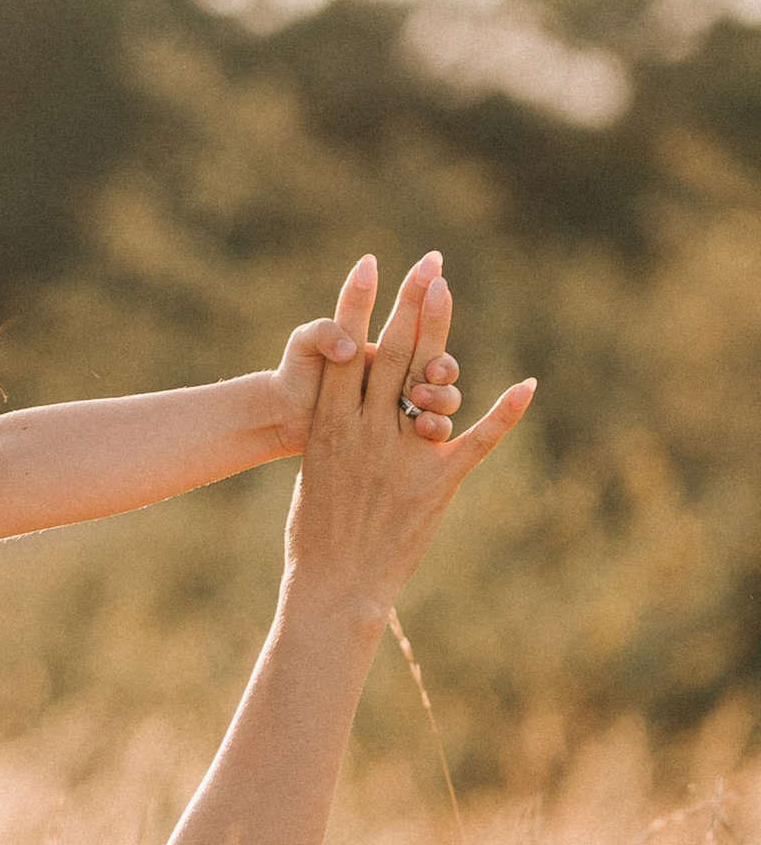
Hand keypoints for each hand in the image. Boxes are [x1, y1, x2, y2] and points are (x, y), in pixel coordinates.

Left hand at [266, 254, 462, 454]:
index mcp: (383, 350)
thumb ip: (324, 333)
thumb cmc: (298, 373)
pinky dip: (435, 427)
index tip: (429, 328)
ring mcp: (402, 407)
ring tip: (421, 397)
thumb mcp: (305, 344)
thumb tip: (350, 348)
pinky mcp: (400, 438)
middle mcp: (399, 376)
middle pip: (440, 369)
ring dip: (443, 397)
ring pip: (442, 400)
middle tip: (433, 371)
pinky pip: (430, 433)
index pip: (420, 334)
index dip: (432, 323)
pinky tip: (426, 428)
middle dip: (444, 369)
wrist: (285, 419)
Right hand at [281, 264, 532, 629]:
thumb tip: (352, 395)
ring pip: (426, 379)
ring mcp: (402, 454)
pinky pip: (478, 439)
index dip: (359, 303)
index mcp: (330, 425)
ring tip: (446, 290)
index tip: (372, 263)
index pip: (345, 350)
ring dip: (440, 332)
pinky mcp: (437, 482)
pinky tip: (528, 384)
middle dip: (410, 300)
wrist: (332, 583)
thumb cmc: (316, 531)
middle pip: (391, 350)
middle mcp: (365, 430)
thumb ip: (338, 427)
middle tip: (429, 260)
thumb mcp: (317, 468)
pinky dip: (506, 412)